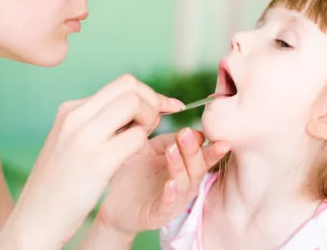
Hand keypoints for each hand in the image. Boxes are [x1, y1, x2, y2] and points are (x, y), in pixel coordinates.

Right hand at [0, 74, 183, 249]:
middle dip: (152, 102)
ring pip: (134, 104)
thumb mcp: (73, 142)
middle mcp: (76, 116)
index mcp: (71, 110)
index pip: (123, 84)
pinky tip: (130, 160)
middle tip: (152, 126)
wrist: (36, 218)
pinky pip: (136, 137)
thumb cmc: (61, 182)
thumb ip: (101, 123)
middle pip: (131, 85)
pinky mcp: (97, 161)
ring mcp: (85, 137)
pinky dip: (142, 145)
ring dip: (149, 121)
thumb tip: (141, 108)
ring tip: (139, 144)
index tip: (164, 109)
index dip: (149, 94)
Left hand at [96, 127, 228, 234]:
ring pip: (186, 184)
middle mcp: (187, 184)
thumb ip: (167, 136)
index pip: (205, 155)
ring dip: (180, 166)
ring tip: (171, 150)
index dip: (211, 146)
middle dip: (194, 150)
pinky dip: (172, 194)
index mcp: (188, 167)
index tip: (212, 131)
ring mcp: (175, 200)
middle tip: (186, 133)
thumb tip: (178, 111)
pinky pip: (169, 205)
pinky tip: (170, 183)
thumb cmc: (136, 172)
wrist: (114, 202)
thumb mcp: (151, 149)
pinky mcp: (160, 215)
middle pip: (198, 167)